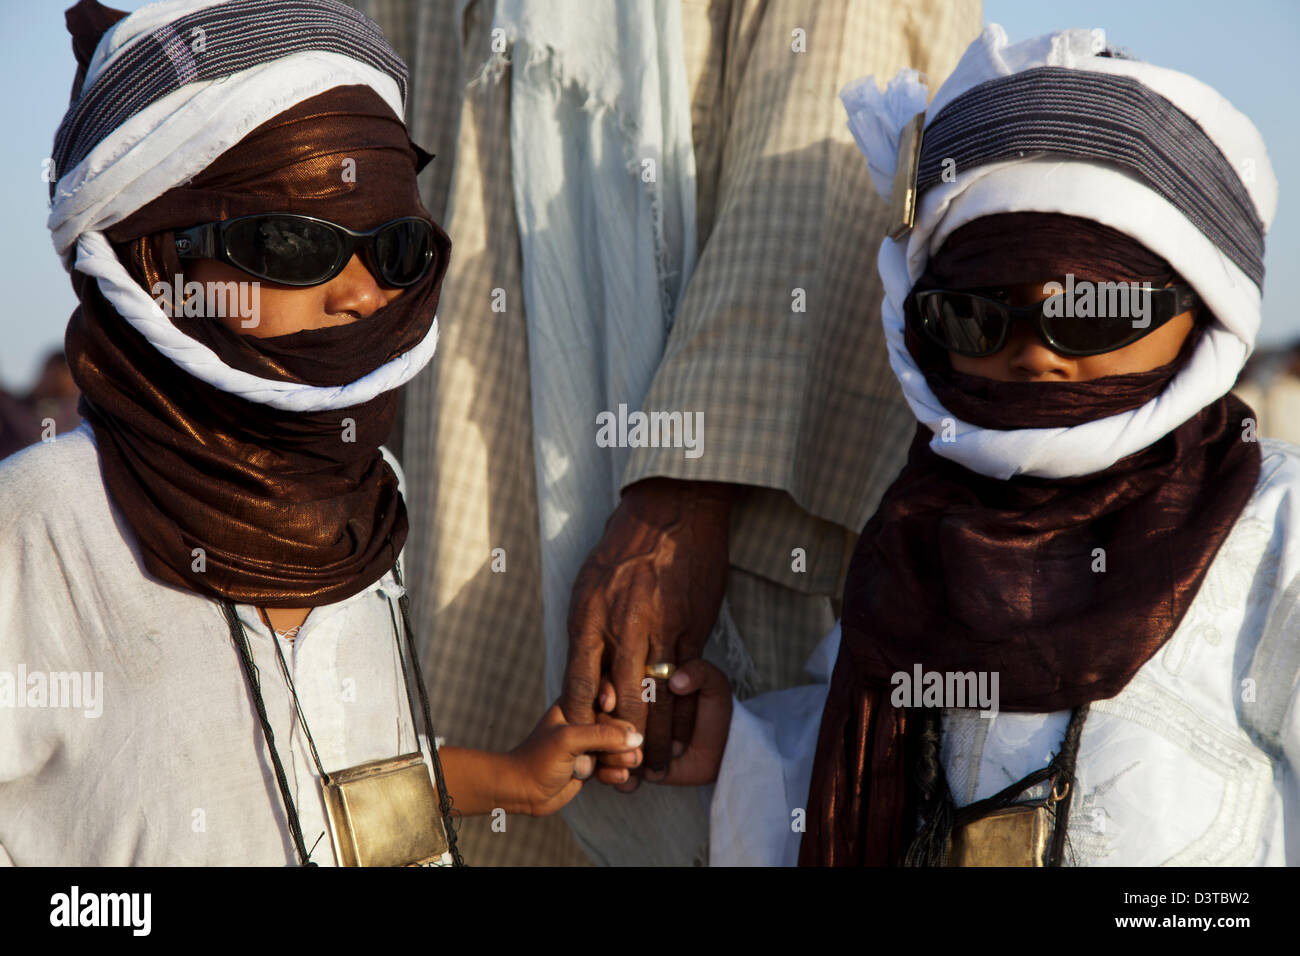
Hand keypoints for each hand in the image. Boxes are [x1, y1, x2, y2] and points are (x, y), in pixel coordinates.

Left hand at [502, 702, 641, 815]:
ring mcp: (588, 744)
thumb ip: (602, 736)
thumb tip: (637, 738)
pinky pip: (613, 766)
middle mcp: (584, 720)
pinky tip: (615, 778)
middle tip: (632, 756)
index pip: (608, 698)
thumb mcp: (569, 740)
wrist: (520, 791)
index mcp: (575, 703)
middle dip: (625, 741)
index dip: (621, 710)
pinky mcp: (591, 764)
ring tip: (627, 766)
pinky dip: (616, 772)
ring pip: (618, 747)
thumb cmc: (538, 759)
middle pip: (618, 725)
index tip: (628, 726)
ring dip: (624, 758)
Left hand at [562, 478, 734, 787]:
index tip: (579, 745)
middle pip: (617, 698)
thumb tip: (588, 679)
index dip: (579, 718)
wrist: (674, 509)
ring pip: (656, 696)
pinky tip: (683, 734)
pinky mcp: (692, 628)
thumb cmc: (624, 546)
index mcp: (590, 614)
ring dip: (655, 736)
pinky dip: (684, 712)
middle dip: (618, 740)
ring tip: (655, 767)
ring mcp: (662, 628)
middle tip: (619, 772)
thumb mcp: (588, 584)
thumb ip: (587, 633)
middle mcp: (624, 626)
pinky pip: (687, 681)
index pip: (577, 680)